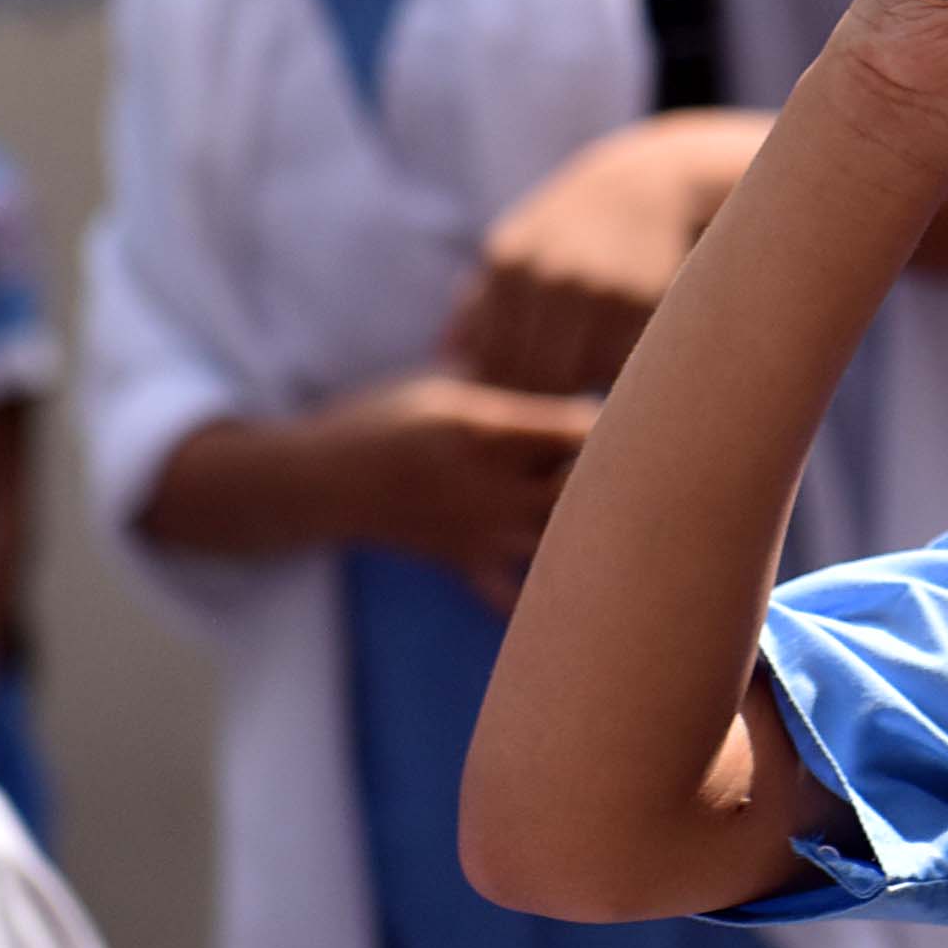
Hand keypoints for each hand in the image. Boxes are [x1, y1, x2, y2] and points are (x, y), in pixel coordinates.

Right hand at [336, 373, 603, 602]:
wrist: (322, 480)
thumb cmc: (381, 419)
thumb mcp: (441, 383)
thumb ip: (501, 374)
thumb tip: (557, 350)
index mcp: (489, 433)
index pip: (579, 427)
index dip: (614, 417)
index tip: (624, 406)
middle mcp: (493, 487)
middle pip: (583, 490)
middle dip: (610, 474)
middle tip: (617, 457)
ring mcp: (481, 532)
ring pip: (559, 541)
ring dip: (581, 524)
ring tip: (591, 504)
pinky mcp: (465, 562)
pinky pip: (511, 596)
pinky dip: (535, 592)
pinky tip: (560, 580)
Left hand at [456, 112, 760, 395]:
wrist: (646, 187)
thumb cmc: (568, 228)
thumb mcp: (515, 249)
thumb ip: (477, 303)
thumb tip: (443, 353)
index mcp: (507, 265)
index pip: (492, 362)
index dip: (504, 388)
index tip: (522, 387)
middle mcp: (550, 277)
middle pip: (532, 376)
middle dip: (541, 394)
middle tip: (557, 388)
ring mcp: (599, 291)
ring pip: (577, 378)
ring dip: (580, 383)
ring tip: (587, 366)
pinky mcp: (644, 303)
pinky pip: (619, 365)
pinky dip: (616, 370)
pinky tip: (617, 351)